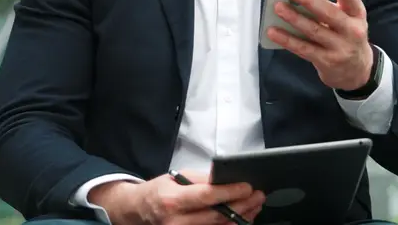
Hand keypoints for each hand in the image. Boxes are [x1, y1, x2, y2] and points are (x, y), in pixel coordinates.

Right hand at [89, 171, 265, 224]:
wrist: (139, 211)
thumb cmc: (158, 191)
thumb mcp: (175, 177)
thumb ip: (201, 180)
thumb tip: (226, 179)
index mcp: (172, 200)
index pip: (207, 196)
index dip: (230, 192)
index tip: (247, 186)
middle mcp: (176, 222)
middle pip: (217, 216)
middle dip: (242, 205)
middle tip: (258, 195)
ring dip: (241, 217)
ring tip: (255, 205)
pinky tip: (242, 218)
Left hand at [265, 0, 372, 90]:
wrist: (356, 71)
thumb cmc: (346, 35)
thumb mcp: (347, 18)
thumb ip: (330, 5)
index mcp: (357, 14)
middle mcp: (352, 31)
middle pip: (330, 13)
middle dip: (309, 0)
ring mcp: (340, 48)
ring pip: (314, 31)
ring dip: (294, 18)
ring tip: (277, 7)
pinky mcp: (326, 61)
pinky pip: (303, 48)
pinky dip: (286, 39)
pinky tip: (273, 31)